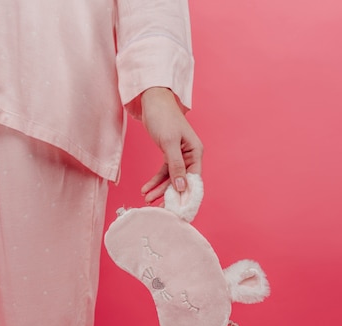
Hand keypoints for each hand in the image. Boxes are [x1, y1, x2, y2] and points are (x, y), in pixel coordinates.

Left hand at [140, 87, 202, 203]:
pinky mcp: (169, 154)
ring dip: (159, 189)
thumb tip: (181, 186)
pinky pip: (164, 172)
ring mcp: (180, 156)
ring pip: (171, 178)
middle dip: (170, 194)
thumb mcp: (169, 143)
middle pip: (182, 181)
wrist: (153, 101)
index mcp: (196, 152)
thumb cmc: (164, 117)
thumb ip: (175, 165)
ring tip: (147, 199)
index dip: (187, 195)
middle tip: (160, 208)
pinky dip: (155, 180)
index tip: (179, 209)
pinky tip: (146, 188)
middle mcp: (190, 156)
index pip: (194, 179)